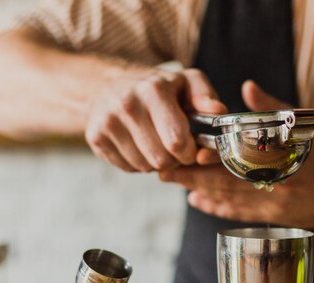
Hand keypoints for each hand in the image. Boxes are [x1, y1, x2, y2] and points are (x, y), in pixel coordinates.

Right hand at [85, 67, 226, 171]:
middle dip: (175, 159)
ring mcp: (107, 122)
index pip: (176, 142)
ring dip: (156, 162)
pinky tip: (139, 145)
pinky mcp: (95, 137)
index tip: (190, 147)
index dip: (189, 152)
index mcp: (154, 91)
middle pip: (162, 160)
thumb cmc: (159, 88)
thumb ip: (206, 96)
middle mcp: (127, 104)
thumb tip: (218, 110)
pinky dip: (138, 163)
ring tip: (156, 142)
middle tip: (174, 145)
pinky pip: (128, 168)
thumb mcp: (187, 82)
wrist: (111, 85)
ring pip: (145, 167)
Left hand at [159, 80, 313, 229]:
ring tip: (175, 183)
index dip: (208, 154)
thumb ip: (275, 108)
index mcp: (284, 156)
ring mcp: (275, 204)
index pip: (238, 154)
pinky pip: (241, 213)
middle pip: (226, 180)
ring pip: (229, 198)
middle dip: (192, 176)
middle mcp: (277, 182)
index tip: (183, 148)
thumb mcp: (307, 127)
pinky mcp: (275, 219)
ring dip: (199, 191)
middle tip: (164, 170)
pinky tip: (199, 201)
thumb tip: (246, 88)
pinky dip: (218, 208)